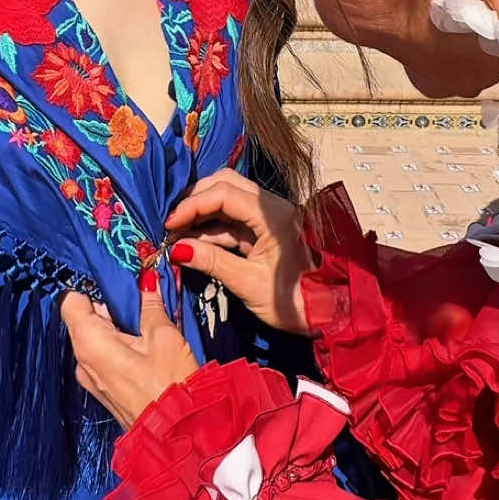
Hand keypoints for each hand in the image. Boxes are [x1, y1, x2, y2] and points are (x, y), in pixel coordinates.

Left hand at [60, 276, 198, 430]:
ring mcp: (92, 379)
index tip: (116, 281)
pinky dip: (120, 346)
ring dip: (117, 327)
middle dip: (110, 306)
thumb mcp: (164, 337)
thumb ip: (150, 304)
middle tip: (141, 298)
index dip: (91, 287)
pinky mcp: (104, 391)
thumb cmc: (171, 387)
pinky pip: (104, 357)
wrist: (178, 438)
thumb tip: (146, 278)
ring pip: (96, 338)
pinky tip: (145, 346)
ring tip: (147, 322)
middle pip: (86, 319)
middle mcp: (82, 361)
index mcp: (90, 344)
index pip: (71, 302)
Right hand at [165, 169, 312, 335]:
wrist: (329, 314)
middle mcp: (273, 206)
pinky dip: (213, 228)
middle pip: (226, 185)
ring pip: (228, 200)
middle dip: (195, 200)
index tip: (169, 223)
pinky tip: (193, 242)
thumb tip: (177, 249)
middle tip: (170, 222)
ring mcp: (270, 216)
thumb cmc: (294, 301)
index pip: (224, 193)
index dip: (192, 205)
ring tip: (176, 235)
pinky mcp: (267, 230)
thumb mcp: (249, 284)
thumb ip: (212, 261)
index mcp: (273, 214)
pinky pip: (235, 219)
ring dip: (202, 214)